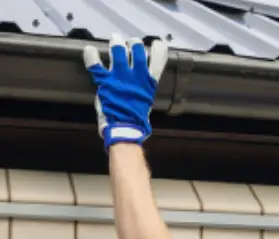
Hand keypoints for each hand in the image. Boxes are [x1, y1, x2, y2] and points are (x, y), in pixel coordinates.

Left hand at [83, 33, 167, 148]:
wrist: (124, 129)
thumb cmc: (137, 121)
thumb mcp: (146, 105)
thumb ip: (143, 94)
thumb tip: (142, 95)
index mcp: (148, 84)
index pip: (157, 62)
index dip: (158, 51)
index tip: (158, 44)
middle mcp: (135, 77)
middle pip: (138, 52)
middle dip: (135, 45)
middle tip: (133, 42)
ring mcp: (120, 78)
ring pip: (118, 54)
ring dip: (117, 45)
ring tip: (116, 39)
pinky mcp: (105, 82)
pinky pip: (96, 66)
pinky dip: (91, 57)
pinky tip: (89, 49)